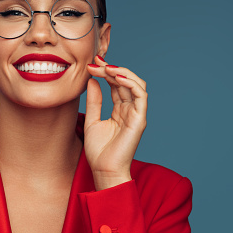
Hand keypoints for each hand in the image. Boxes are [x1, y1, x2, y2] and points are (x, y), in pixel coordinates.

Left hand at [85, 55, 147, 189]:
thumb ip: (94, 101)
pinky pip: (140, 95)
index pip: (115, 84)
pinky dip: (130, 83)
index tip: (92, 63)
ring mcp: (136, 114)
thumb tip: (92, 81)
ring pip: (136, 84)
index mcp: (120, 110)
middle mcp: (130, 110)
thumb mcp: (91, 120)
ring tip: (105, 67)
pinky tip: (116, 77)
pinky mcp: (139, 119)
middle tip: (95, 62)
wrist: (103, 170)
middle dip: (110, 69)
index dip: (105, 72)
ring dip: (121, 72)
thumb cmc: (98, 151)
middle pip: (125, 82)